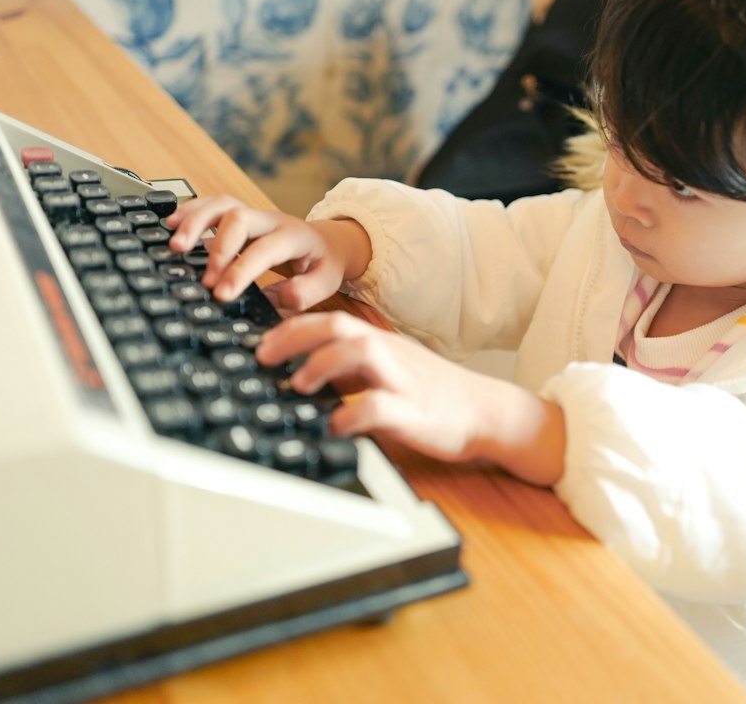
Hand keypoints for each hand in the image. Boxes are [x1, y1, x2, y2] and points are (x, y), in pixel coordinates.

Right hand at [166, 196, 371, 311]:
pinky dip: (191, 211)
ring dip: (195, 222)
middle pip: (240, 218)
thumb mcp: (325, 282)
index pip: (265, 249)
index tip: (222, 294)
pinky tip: (171, 223)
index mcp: (295, 237)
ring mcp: (254, 215)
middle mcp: (272, 220)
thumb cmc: (323, 263)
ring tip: (176, 245)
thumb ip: (305, 293)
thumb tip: (283, 296)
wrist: (327, 242)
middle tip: (204, 280)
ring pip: (222, 205)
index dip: (241, 270)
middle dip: (218, 248)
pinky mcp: (239, 216)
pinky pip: (213, 204)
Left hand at [258, 311, 566, 485]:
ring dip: (324, 363)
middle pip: (339, 327)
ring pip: (362, 352)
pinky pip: (381, 406)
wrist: (485, 411)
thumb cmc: (431, 394)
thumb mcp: (390, 371)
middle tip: (264, 356)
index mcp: (380, 343)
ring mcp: (402, 380)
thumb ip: (353, 369)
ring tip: (297, 384)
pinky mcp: (415, 411)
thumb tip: (303, 373)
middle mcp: (389, 354)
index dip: (293, 326)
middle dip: (297, 336)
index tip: (260, 342)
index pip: (331, 320)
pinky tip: (334, 425)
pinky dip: (354, 412)